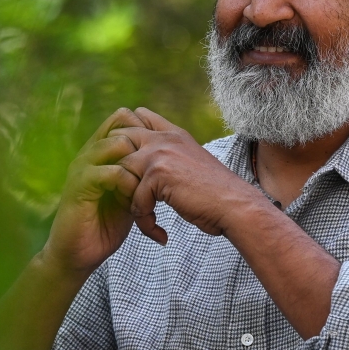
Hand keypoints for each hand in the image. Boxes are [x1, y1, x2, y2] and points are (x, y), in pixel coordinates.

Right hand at [40, 108, 167, 278]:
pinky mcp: (79, 185)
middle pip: (123, 125)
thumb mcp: (130, 191)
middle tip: (156, 178)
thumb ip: (141, 172)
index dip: (147, 129)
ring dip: (139, 168)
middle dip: (146, 148)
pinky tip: (135, 205)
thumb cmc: (106, 223)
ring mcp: (82, 166)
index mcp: (101, 150)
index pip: (124, 116)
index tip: (164, 156)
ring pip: (119, 144)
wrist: (79, 254)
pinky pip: (112, 172)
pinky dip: (130, 186)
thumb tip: (167, 157)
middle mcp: (89, 152)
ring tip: (145, 194)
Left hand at [111, 108, 262, 235]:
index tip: (124, 163)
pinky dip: (145, 222)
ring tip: (143, 218)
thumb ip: (172, 156)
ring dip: (127, 200)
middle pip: (119, 138)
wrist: (235, 206)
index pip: (138, 115)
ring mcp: (160, 154)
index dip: (124, 134)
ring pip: (120, 172)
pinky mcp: (157, 175)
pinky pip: (135, 200)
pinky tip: (160, 234)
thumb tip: (151, 165)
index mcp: (174, 133)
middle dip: (113, 166)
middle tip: (120, 194)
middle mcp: (165, 138)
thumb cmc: (216, 193)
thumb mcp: (192, 164)